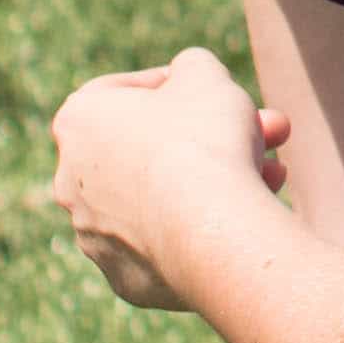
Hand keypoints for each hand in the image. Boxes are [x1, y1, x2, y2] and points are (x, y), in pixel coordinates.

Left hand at [51, 50, 280, 309]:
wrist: (207, 230)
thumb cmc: (202, 140)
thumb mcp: (205, 74)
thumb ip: (190, 66)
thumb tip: (184, 76)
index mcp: (79, 124)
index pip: (117, 92)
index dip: (169, 85)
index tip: (208, 92)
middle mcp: (72, 180)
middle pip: (149, 148)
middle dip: (209, 137)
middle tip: (264, 133)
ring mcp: (94, 234)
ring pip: (162, 196)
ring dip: (212, 180)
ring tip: (271, 175)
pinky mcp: (123, 276)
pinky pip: (168, 241)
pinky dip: (202, 226)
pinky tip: (247, 213)